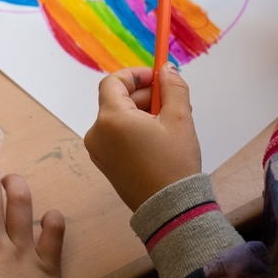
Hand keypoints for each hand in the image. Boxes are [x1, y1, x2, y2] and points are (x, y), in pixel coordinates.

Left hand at [84, 64, 201, 211]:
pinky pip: (116, 135)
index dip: (136, 75)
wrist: (169, 209)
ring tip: (169, 123)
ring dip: (142, 112)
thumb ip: (173, 87)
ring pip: (118, 118)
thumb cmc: (174, 164)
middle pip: (116, 99)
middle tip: (171, 100)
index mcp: (111, 119)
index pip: (114, 82)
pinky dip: (134, 129)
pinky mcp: (105, 163)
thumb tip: (167, 69)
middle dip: (144, 95)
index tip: (157, 77)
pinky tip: (158, 138)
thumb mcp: (180, 119)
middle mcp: (97, 133)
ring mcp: (98, 151)